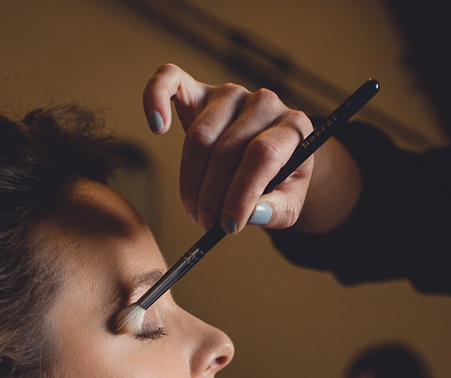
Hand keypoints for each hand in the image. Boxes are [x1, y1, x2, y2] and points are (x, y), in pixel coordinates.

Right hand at [142, 64, 360, 234]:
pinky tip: (157, 128)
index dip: (241, 194)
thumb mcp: (290, 204)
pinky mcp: (201, 89)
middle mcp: (264, 103)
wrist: (274, 156)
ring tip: (194, 209)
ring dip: (191, 179)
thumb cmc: (281, 181)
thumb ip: (278, 211)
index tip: (229, 225)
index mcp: (294, 128)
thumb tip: (252, 214)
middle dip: (213, 195)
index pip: (262, 155)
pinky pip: (171, 79)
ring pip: (201, 135)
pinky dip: (156, 98)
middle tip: (207, 224)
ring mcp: (231, 93)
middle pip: (228, 149)